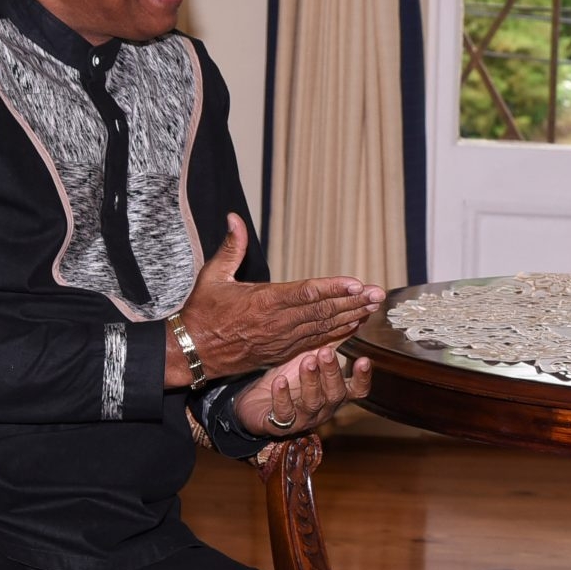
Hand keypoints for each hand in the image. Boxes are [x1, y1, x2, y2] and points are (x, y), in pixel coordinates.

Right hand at [169, 214, 384, 385]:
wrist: (192, 352)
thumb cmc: (202, 313)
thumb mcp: (213, 276)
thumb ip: (231, 247)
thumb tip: (234, 218)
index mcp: (264, 301)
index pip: (306, 293)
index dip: (334, 288)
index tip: (356, 283)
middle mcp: (278, 322)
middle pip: (323, 311)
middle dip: (353, 302)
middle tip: (378, 294)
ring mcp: (282, 340)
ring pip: (324, 328)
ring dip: (351, 317)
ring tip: (373, 307)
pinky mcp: (283, 352)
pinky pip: (316, 342)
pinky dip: (338, 333)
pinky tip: (354, 324)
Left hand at [233, 344, 372, 436]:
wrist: (256, 402)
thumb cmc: (290, 378)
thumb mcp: (311, 358)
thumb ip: (333, 342)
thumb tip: (356, 318)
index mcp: (335, 392)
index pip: (357, 390)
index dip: (362, 378)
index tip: (364, 360)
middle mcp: (324, 407)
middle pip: (335, 394)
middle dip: (331, 372)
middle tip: (326, 352)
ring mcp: (303, 417)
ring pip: (312, 402)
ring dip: (311, 381)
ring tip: (306, 361)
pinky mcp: (281, 424)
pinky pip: (284, 413)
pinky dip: (282, 397)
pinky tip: (279, 381)